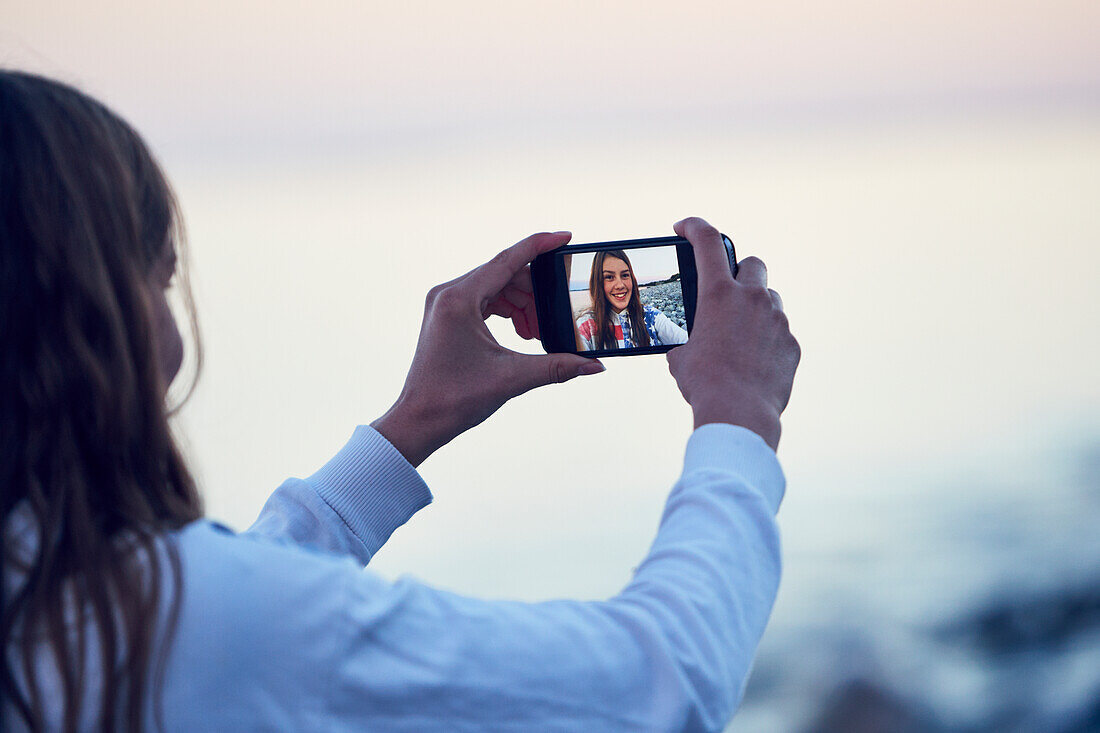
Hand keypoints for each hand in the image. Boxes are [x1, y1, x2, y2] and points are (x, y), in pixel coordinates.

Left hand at [372, 231, 605, 465]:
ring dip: (522, 304)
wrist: (420, 420)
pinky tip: (523, 332)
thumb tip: (594, 365)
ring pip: (495, 287)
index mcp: (459, 299)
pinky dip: (507, 311)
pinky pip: (485, 300)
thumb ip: (557, 367)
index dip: (539, 246)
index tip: (565, 237)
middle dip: (535, 292)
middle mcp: (448, 294)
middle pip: (503, 274)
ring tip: (538, 332)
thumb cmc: (454, 399)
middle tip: (557, 314)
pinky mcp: (447, 315)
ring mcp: (445, 303)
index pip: (507, 260)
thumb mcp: (511, 378)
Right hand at [666, 217, 799, 450]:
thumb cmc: (704, 384)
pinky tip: (753, 363)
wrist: (738, 413)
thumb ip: (688, 340)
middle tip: (728, 289)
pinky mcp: (792, 343)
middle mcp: (752, 299)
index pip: (707, 242)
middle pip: (752, 263)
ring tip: (740, 337)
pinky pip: (780, 332)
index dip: (694, 226)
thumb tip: (689, 347)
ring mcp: (777, 320)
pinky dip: (767, 340)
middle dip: (740, 271)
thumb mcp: (682, 357)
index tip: (684, 227)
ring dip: (756, 309)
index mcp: (718, 295)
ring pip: (771, 299)